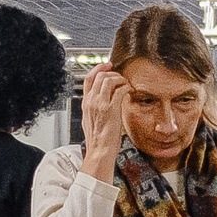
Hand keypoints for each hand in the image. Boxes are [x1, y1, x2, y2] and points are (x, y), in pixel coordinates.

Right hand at [79, 65, 129, 180]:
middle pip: (100, 76)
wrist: (99, 151)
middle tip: (121, 76)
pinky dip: (127, 87)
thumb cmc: (97, 140)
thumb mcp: (90, 121)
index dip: (98, 68)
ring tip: (126, 85)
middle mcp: (91, 101)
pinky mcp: (110, 109)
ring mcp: (100, 104)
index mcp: (85, 103)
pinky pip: (120, 89)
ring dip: (121, 79)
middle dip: (113, 73)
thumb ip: (94, 109)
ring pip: (109, 79)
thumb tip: (101, 102)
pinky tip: (130, 91)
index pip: (88, 78)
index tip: (107, 65)